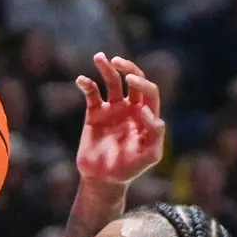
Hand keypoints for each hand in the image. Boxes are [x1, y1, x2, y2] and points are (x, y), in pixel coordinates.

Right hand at [75, 53, 164, 186]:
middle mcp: (132, 108)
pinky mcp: (94, 112)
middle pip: (134, 80)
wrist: (103, 179)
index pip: (150, 92)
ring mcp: (113, 109)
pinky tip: (81, 80)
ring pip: (112, 81)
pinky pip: (91, 93)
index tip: (134, 94)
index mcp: (147, 116)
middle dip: (129, 68)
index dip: (144, 86)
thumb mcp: (149, 156)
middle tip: (118, 62)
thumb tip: (148, 112)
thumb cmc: (129, 169)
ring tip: (99, 57)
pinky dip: (86, 84)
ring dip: (106, 68)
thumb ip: (155, 135)